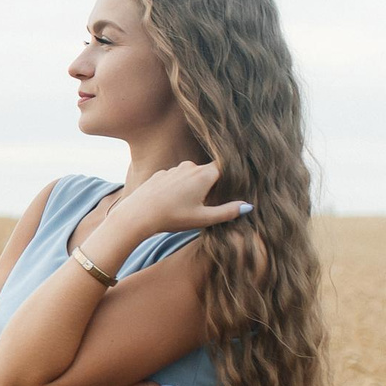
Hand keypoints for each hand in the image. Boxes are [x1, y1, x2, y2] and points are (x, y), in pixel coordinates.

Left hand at [121, 160, 251, 236]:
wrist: (138, 214)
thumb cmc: (172, 217)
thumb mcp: (203, 218)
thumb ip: (228, 212)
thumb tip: (248, 206)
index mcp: (204, 174)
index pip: (224, 168)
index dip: (230, 177)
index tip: (231, 188)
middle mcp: (189, 167)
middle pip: (208, 172)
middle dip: (212, 185)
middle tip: (209, 203)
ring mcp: (173, 169)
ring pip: (191, 175)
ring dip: (194, 186)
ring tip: (188, 205)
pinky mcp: (160, 174)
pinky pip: (176, 178)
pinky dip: (178, 187)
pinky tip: (172, 202)